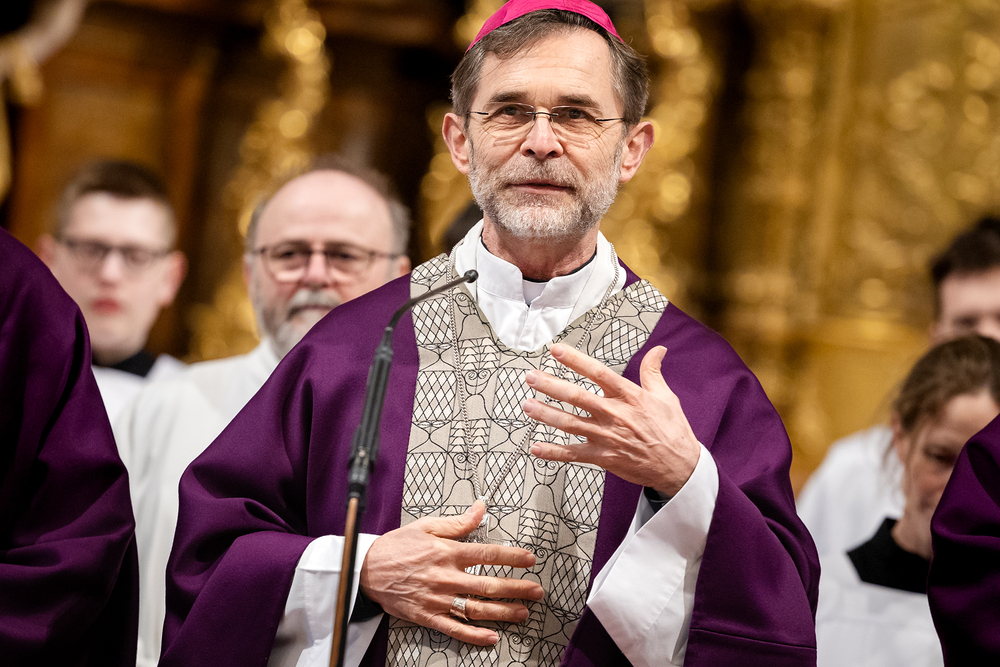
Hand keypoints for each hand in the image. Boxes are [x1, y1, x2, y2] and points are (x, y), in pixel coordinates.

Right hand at [359, 501, 543, 645]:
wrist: (366, 569)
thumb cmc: (397, 546)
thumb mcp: (427, 526)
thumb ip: (458, 522)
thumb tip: (481, 508)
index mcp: (448, 552)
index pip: (488, 554)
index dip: (513, 557)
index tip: (530, 560)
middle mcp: (447, 577)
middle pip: (489, 584)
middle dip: (517, 588)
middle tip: (537, 591)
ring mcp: (438, 599)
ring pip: (477, 608)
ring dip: (503, 612)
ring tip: (523, 613)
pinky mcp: (428, 616)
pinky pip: (455, 629)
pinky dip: (475, 635)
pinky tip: (492, 638)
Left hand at [523, 344, 699, 496]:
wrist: (679, 467)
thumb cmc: (672, 431)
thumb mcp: (666, 396)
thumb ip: (653, 372)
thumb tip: (658, 349)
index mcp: (629, 396)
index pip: (598, 373)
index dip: (576, 360)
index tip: (557, 350)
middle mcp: (614, 415)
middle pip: (577, 397)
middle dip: (551, 385)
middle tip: (531, 377)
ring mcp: (607, 437)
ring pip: (569, 423)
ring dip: (546, 414)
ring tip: (527, 405)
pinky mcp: (603, 458)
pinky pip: (572, 455)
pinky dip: (552, 453)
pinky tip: (535, 447)